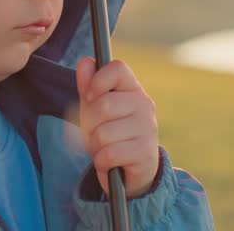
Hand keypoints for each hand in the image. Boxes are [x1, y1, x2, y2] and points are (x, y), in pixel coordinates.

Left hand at [75, 57, 158, 197]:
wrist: (131, 173)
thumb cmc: (111, 135)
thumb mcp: (95, 109)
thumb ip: (89, 85)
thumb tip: (85, 61)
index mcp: (132, 89)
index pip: (117, 68)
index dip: (97, 80)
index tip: (89, 96)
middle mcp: (144, 104)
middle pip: (103, 105)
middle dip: (89, 124)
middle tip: (95, 133)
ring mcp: (147, 128)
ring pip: (103, 133)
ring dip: (96, 146)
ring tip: (105, 148)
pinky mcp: (145, 153)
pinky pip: (109, 154)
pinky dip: (102, 162)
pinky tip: (111, 162)